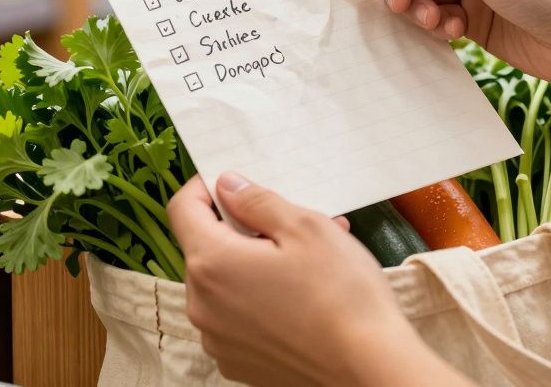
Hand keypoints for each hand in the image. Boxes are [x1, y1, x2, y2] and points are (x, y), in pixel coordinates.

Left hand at [167, 175, 461, 386]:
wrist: (369, 369)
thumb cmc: (341, 295)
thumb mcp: (305, 227)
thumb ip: (256, 201)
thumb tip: (226, 186)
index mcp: (211, 263)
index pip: (182, 209)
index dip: (203, 187)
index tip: (232, 182)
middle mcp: (202, 305)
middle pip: (206, 247)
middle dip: (242, 228)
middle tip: (291, 222)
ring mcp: (217, 339)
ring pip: (225, 282)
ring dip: (255, 263)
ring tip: (309, 259)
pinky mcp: (238, 361)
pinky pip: (237, 316)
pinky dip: (259, 298)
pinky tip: (303, 294)